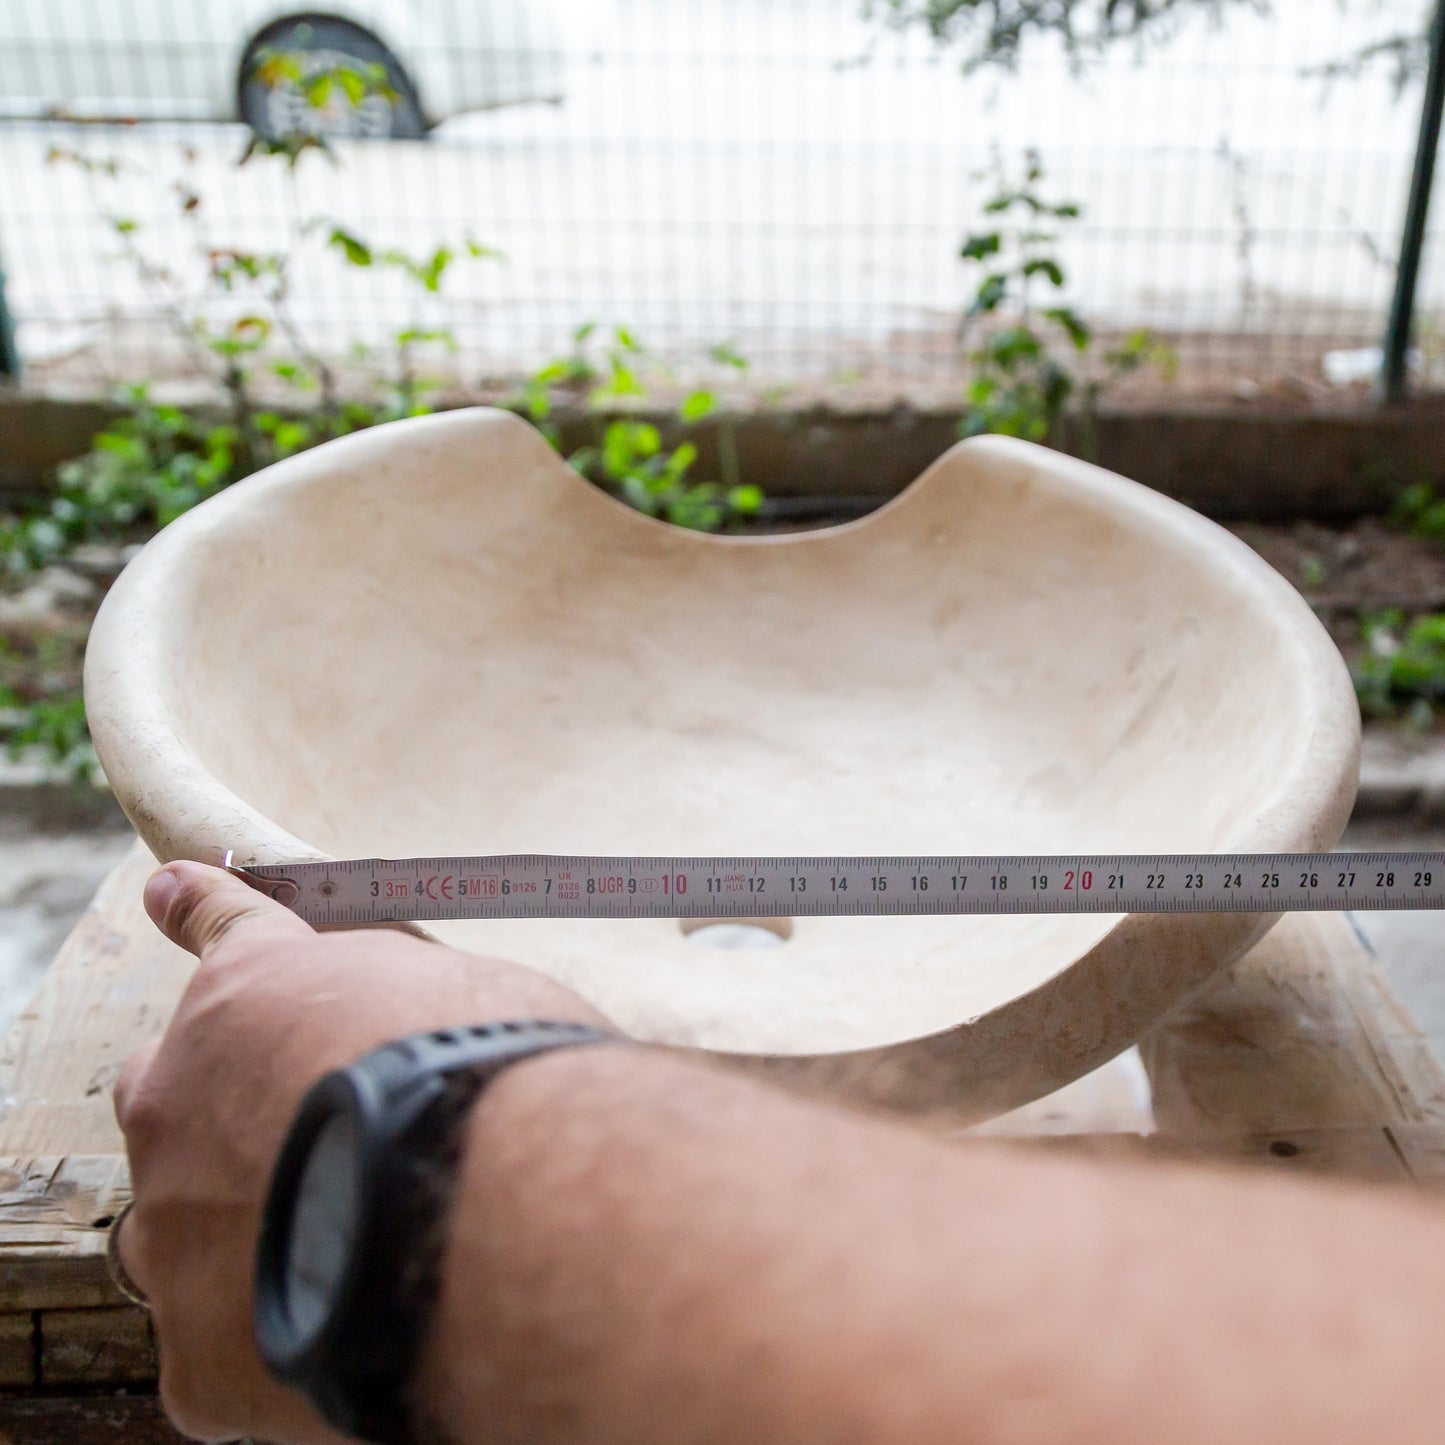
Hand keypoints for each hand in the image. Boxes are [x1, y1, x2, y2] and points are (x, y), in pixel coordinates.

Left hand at [113, 861, 608, 1443]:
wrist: (497, 1204)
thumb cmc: (502, 1072)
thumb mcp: (461, 990)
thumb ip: (399, 1001)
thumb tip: (411, 1017)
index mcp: (254, 992)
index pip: (219, 926)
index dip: (200, 908)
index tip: (172, 891)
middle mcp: (181, 1098)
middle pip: (164, 1088)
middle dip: (216, 1102)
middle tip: (304, 1133)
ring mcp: (175, 1228)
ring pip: (175, 1224)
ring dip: (235, 1224)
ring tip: (340, 1242)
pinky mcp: (197, 1351)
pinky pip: (222, 1339)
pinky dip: (279, 1329)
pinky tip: (358, 1320)